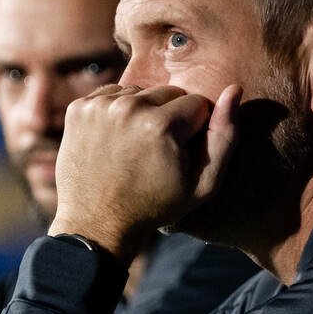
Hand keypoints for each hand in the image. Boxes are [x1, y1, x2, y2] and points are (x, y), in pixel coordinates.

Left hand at [48, 83, 240, 260]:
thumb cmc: (155, 207)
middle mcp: (128, 108)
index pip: (197, 103)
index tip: (179, 154)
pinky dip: (116, 111)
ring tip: (135, 146)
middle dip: (170, 117)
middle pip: (168, 93)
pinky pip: (112, 94)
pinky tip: (115, 140)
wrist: (96, 224)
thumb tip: (233, 90)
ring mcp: (100, 106)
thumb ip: (225, 137)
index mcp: (161, 125)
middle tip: (157, 152)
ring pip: (140, 92)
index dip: (195, 131)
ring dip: (143, 112)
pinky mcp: (78, 108)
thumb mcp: (203, 184)